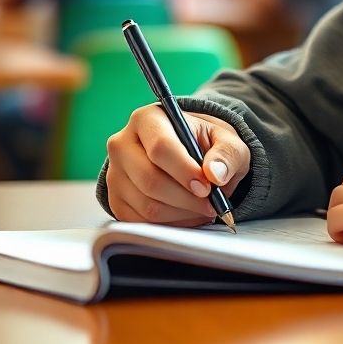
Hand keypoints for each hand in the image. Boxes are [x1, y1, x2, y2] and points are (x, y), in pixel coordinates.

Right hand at [105, 105, 249, 225]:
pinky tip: (187, 214)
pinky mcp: (116, 200)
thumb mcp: (227, 141)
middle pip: (150, 179)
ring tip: (203, 208)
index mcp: (147, 119)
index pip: (160, 147)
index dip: (185, 171)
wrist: (190, 154)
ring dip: (181, 214)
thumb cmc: (206, 144)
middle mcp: (123, 144)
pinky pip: (142, 222)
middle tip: (210, 203)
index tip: (207, 186)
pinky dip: (170, 224)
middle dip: (186, 198)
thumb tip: (214, 174)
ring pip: (146, 205)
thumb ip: (226, 154)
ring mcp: (115, 174)